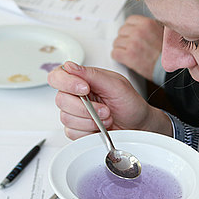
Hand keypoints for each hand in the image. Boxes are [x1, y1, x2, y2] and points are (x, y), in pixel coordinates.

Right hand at [47, 61, 171, 139]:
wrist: (139, 125)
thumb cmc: (130, 103)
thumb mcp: (116, 85)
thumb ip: (92, 75)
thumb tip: (70, 66)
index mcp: (83, 79)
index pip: (58, 76)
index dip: (66, 82)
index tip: (85, 89)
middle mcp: (76, 95)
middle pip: (61, 100)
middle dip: (86, 108)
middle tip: (106, 110)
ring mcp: (75, 113)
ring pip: (66, 118)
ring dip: (90, 121)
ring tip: (107, 118)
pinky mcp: (77, 129)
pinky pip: (72, 132)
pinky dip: (89, 131)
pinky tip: (100, 128)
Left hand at [111, 15, 163, 80]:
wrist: (171, 70)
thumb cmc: (169, 55)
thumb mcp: (164, 33)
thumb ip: (151, 27)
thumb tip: (142, 27)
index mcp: (148, 23)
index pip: (130, 20)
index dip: (130, 28)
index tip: (131, 34)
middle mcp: (139, 31)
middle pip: (121, 31)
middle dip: (124, 38)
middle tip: (129, 46)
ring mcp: (133, 43)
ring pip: (116, 42)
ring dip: (120, 48)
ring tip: (128, 53)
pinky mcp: (129, 56)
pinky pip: (115, 53)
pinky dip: (117, 57)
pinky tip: (125, 59)